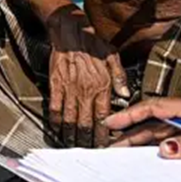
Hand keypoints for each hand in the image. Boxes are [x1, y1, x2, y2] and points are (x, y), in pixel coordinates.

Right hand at [46, 9, 130, 147]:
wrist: (69, 31)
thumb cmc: (92, 42)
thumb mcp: (113, 55)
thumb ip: (120, 76)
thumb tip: (125, 94)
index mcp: (102, 84)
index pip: (104, 116)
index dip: (103, 133)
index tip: (104, 143)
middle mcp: (86, 90)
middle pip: (86, 123)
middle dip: (87, 141)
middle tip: (89, 150)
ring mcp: (69, 89)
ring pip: (70, 120)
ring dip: (72, 136)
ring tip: (74, 145)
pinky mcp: (55, 86)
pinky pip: (55, 109)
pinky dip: (56, 123)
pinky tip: (58, 130)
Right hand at [105, 96, 180, 158]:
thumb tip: (165, 149)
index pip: (155, 108)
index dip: (131, 115)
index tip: (112, 122)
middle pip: (154, 121)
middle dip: (131, 131)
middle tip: (111, 144)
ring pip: (163, 129)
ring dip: (143, 138)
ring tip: (124, 149)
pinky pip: (176, 134)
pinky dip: (161, 142)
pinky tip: (154, 150)